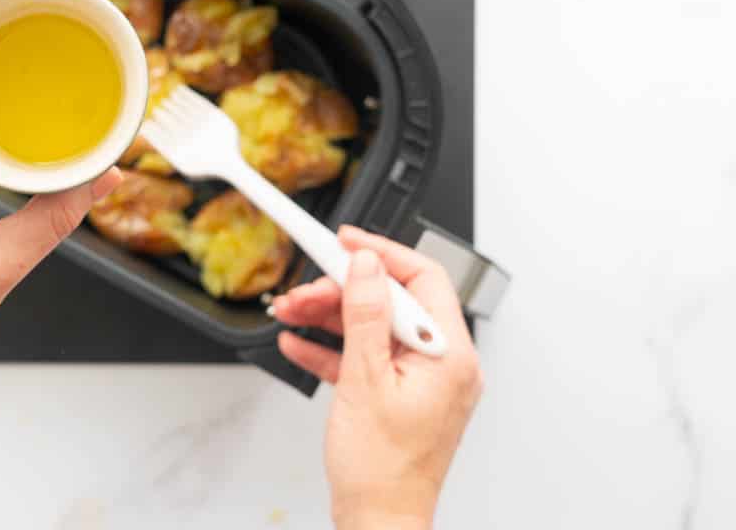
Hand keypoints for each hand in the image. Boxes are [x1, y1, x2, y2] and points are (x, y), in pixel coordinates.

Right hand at [272, 226, 482, 528]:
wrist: (378, 523)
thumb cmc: (382, 470)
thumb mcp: (365, 380)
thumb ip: (364, 314)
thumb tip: (365, 265)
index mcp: (449, 356)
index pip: (422, 279)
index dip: (381, 253)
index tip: (345, 240)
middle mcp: (443, 365)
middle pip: (390, 303)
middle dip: (340, 292)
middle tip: (303, 290)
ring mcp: (422, 381)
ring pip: (373, 328)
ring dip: (329, 318)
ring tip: (291, 314)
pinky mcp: (400, 396)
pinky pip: (366, 358)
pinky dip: (332, 350)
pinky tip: (299, 345)